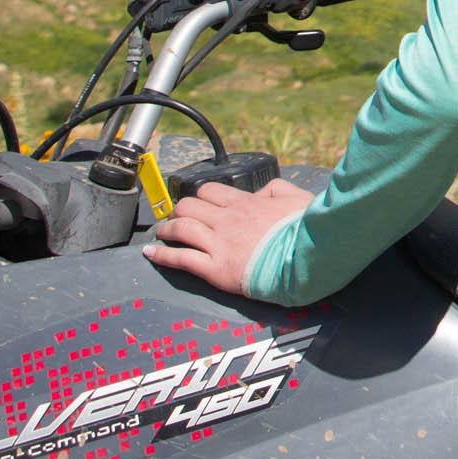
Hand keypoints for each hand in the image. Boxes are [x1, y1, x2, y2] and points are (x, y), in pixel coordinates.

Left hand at [145, 178, 313, 294]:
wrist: (307, 257)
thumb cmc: (307, 230)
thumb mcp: (298, 198)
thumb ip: (277, 189)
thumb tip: (263, 190)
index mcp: (247, 204)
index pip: (211, 191)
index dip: (199, 195)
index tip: (196, 201)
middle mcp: (228, 221)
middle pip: (190, 206)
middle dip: (179, 210)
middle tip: (176, 217)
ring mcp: (219, 244)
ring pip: (182, 228)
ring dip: (167, 229)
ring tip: (160, 232)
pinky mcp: (215, 269)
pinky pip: (181, 258)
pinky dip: (162, 255)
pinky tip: (150, 254)